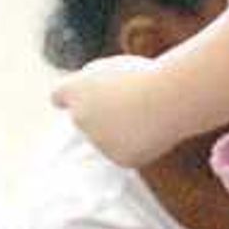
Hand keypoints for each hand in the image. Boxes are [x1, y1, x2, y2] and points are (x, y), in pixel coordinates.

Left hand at [53, 56, 183, 169]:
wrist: (169, 98)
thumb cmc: (146, 76)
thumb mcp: (114, 69)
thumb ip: (97, 85)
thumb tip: (96, 102)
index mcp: (73, 89)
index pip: (58, 96)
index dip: (69, 98)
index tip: (73, 101)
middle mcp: (79, 117)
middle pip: (87, 118)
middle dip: (103, 114)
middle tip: (131, 103)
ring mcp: (98, 141)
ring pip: (109, 136)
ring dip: (124, 129)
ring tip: (149, 114)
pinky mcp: (119, 158)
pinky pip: (128, 151)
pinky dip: (140, 145)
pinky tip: (154, 132)